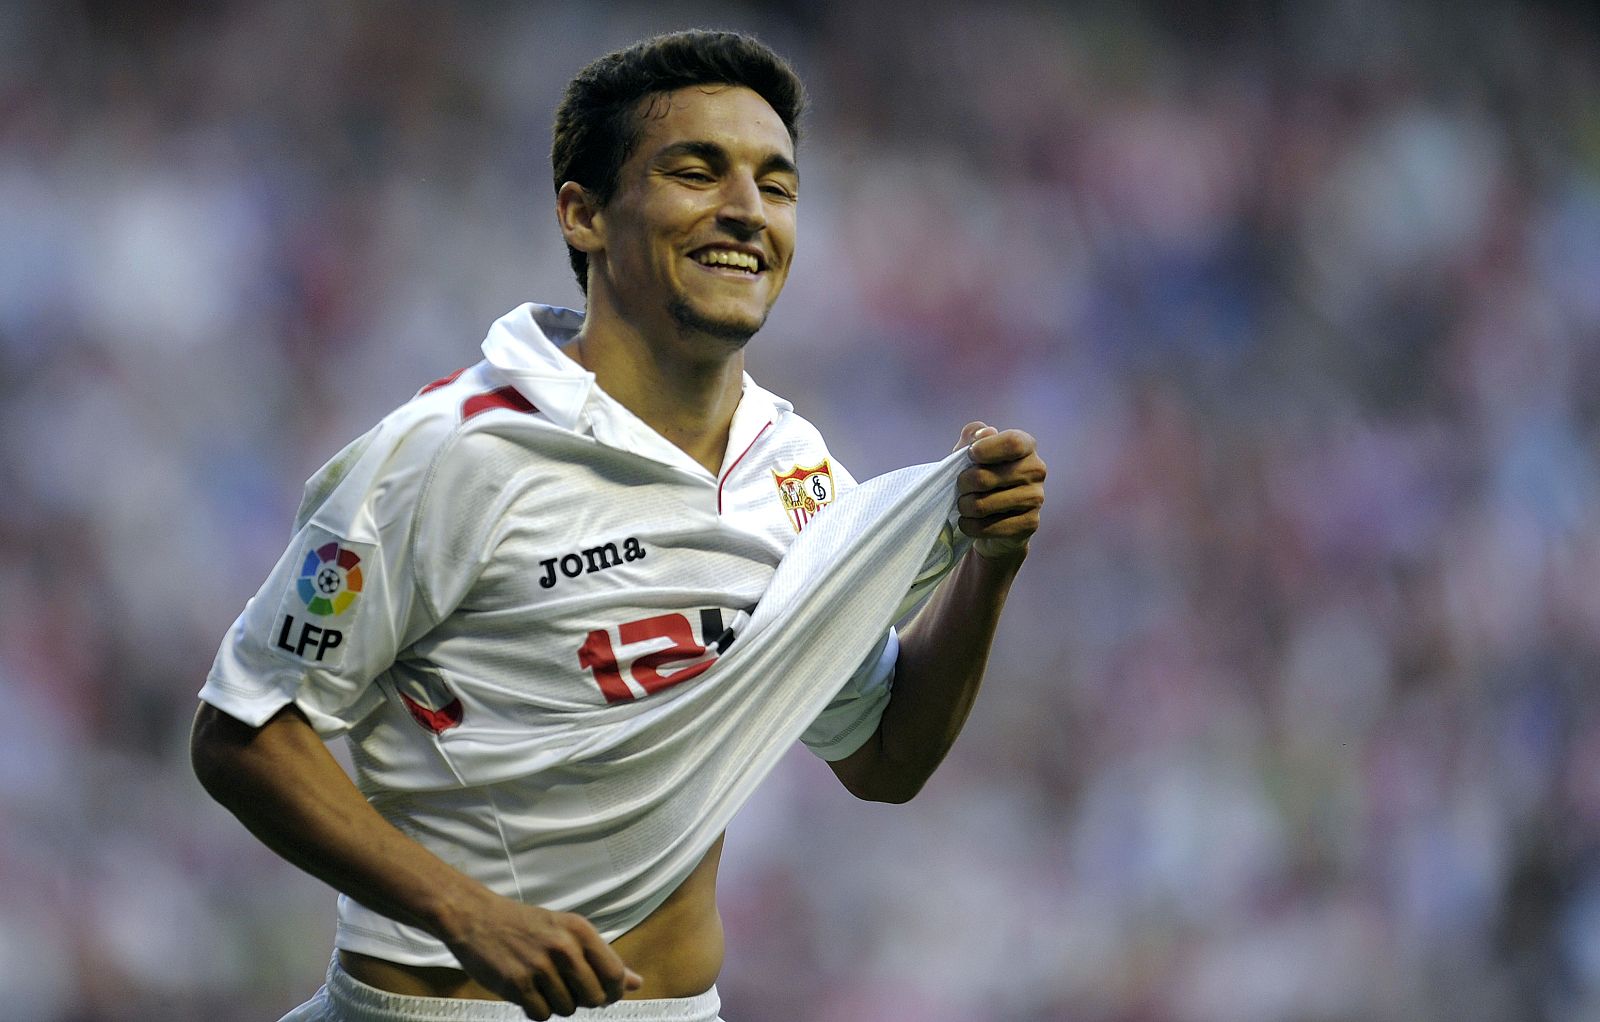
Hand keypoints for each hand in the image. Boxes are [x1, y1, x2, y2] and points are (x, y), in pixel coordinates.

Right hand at [444, 893, 642, 1018]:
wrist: (477, 918)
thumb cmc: (527, 926)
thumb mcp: (568, 931)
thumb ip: (603, 958)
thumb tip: (636, 983)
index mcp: (580, 930)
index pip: (614, 974)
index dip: (613, 992)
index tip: (604, 995)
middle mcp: (563, 947)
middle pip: (593, 998)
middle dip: (584, 1000)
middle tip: (567, 988)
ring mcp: (539, 967)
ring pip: (567, 1009)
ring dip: (557, 1004)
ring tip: (543, 984)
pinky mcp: (517, 985)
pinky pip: (542, 1015)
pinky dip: (537, 1010)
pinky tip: (528, 991)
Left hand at [954, 421, 1046, 559]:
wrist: (994, 515)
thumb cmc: (981, 476)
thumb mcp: (972, 452)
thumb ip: (973, 435)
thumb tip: (984, 433)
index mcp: (1026, 445)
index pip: (1012, 443)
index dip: (985, 449)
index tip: (970, 455)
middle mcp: (1037, 470)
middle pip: (985, 478)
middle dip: (962, 484)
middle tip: (960, 487)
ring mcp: (1036, 498)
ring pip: (982, 505)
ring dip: (964, 506)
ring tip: (964, 505)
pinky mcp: (1030, 523)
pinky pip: (988, 527)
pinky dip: (969, 526)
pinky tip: (969, 522)